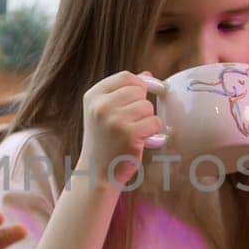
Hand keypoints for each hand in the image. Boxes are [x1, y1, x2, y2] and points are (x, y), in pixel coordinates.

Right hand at [78, 71, 162, 187]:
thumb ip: (122, 92)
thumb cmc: (104, 140)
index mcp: (93, 97)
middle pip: (139, 90)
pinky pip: (155, 122)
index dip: (141, 82)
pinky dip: (153, 133)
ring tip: (134, 133)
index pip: (125, 77)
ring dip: (147, 120)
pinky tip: (141, 141)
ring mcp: (115, 121)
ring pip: (148, 107)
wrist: (97, 173)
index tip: (151, 89)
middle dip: (142, 104)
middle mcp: (101, 107)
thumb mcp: (104, 112)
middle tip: (133, 121)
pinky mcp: (130, 135)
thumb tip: (147, 75)